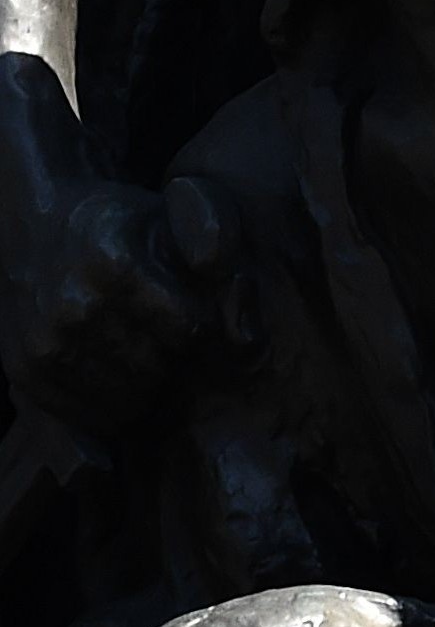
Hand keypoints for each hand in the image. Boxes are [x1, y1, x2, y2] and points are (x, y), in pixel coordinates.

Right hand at [0, 178, 232, 432]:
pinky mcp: (27, 369)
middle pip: (161, 367)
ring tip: (146, 358)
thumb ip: (211, 228)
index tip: (197, 317)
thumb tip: (216, 267)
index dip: (204, 330)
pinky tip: (120, 379)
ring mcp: (45, 339)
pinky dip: (115, 409)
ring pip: (130, 397)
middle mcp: (73, 303)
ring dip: (150, 389)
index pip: (189, 330)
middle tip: (170, 343)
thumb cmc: (121, 228)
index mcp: (112, 259)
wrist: (38, 230)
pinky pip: (91, 415)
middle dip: (178, 363)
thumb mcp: (171, 211)